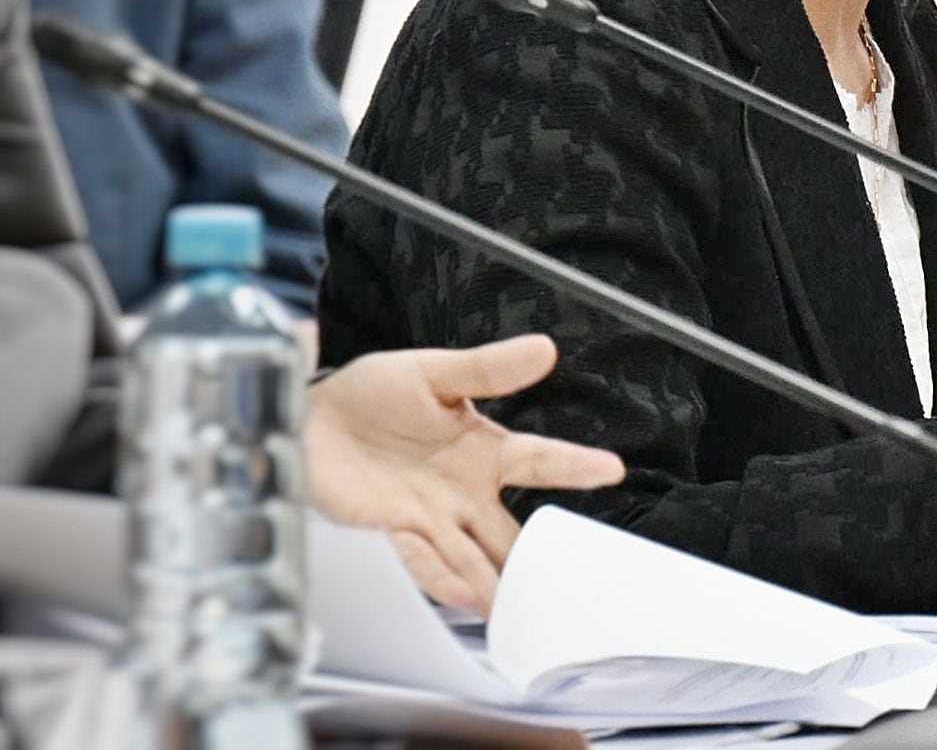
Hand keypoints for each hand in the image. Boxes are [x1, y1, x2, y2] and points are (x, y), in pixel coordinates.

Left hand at [305, 335, 625, 615]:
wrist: (308, 418)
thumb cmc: (371, 394)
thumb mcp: (434, 372)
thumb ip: (488, 369)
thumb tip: (544, 349)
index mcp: (482, 450)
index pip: (539, 459)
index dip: (575, 465)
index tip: (611, 469)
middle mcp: (462, 492)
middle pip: (509, 530)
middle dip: (537, 556)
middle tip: (569, 579)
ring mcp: (429, 518)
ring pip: (471, 558)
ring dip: (493, 582)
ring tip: (518, 605)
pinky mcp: (389, 534)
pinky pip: (421, 561)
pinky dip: (443, 578)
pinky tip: (465, 596)